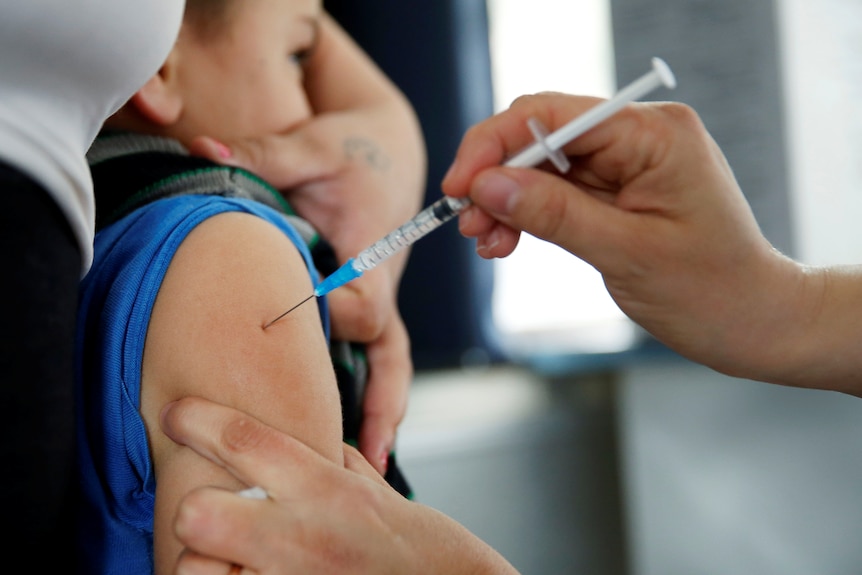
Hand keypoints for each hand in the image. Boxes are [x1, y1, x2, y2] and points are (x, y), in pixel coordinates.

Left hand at [161, 397, 518, 574]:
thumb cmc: (419, 547)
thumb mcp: (374, 492)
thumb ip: (330, 465)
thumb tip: (300, 442)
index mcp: (325, 489)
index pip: (244, 441)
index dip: (198, 420)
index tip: (178, 413)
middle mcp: (300, 536)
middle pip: (199, 512)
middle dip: (196, 511)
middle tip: (213, 514)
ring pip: (196, 572)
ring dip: (206, 566)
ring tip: (232, 561)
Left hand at [189, 117, 415, 475]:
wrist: (387, 146)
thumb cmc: (353, 148)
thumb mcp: (312, 146)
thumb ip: (263, 154)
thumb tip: (200, 152)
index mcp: (375, 250)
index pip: (363, 306)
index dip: (335, 323)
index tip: (300, 334)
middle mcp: (381, 284)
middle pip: (389, 351)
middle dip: (382, 401)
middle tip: (364, 458)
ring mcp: (376, 299)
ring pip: (388, 361)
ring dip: (382, 409)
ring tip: (367, 466)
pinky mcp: (365, 303)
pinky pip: (372, 353)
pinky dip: (368, 391)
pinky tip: (348, 432)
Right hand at [442, 94, 811, 384]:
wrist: (751, 321)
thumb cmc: (710, 289)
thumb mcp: (626, 253)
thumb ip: (554, 214)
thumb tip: (487, 185)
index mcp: (652, 134)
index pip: (553, 115)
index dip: (495, 146)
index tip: (460, 187)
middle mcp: (638, 136)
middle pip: (540, 136)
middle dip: (495, 177)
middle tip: (467, 223)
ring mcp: (626, 162)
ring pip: (540, 166)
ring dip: (505, 200)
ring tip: (486, 242)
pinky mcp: (616, 189)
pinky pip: (555, 190)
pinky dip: (526, 213)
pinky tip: (506, 241)